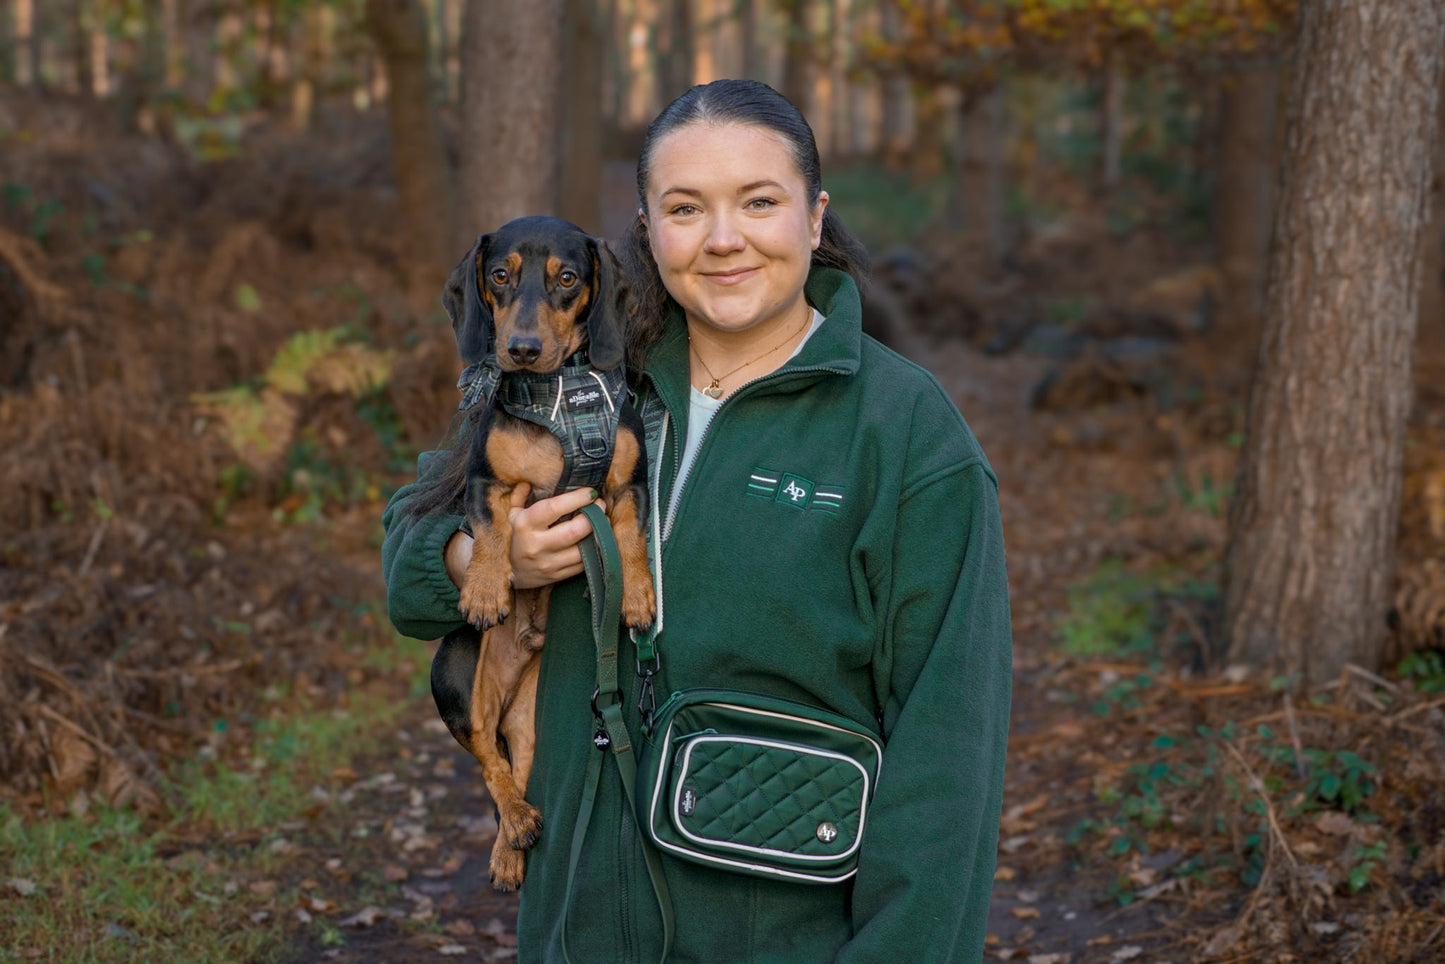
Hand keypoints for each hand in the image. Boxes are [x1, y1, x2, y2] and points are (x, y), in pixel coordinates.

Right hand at [443, 485, 604, 590]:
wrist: (506, 574)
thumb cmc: (512, 538)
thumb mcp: (511, 516)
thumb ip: (519, 497)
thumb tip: (528, 481)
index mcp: (525, 525)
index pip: (554, 508)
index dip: (577, 498)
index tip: (590, 492)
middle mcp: (537, 545)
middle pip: (575, 530)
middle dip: (593, 516)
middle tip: (600, 506)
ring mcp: (548, 563)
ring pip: (583, 550)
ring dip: (598, 534)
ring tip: (602, 522)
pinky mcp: (557, 576)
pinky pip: (582, 564)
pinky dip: (593, 551)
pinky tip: (595, 540)